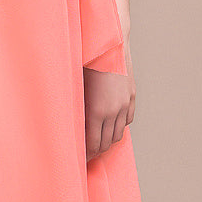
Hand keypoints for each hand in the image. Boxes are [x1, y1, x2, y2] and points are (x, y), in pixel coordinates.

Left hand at [83, 46, 135, 161]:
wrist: (107, 42)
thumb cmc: (84, 63)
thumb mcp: (75, 88)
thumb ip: (76, 110)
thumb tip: (70, 128)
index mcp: (96, 111)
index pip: (93, 144)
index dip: (87, 155)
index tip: (81, 159)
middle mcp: (113, 110)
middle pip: (107, 143)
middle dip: (96, 151)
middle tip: (87, 155)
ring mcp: (125, 103)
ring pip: (118, 134)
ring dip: (108, 141)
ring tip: (98, 143)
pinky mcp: (131, 96)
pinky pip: (127, 120)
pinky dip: (119, 126)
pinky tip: (110, 126)